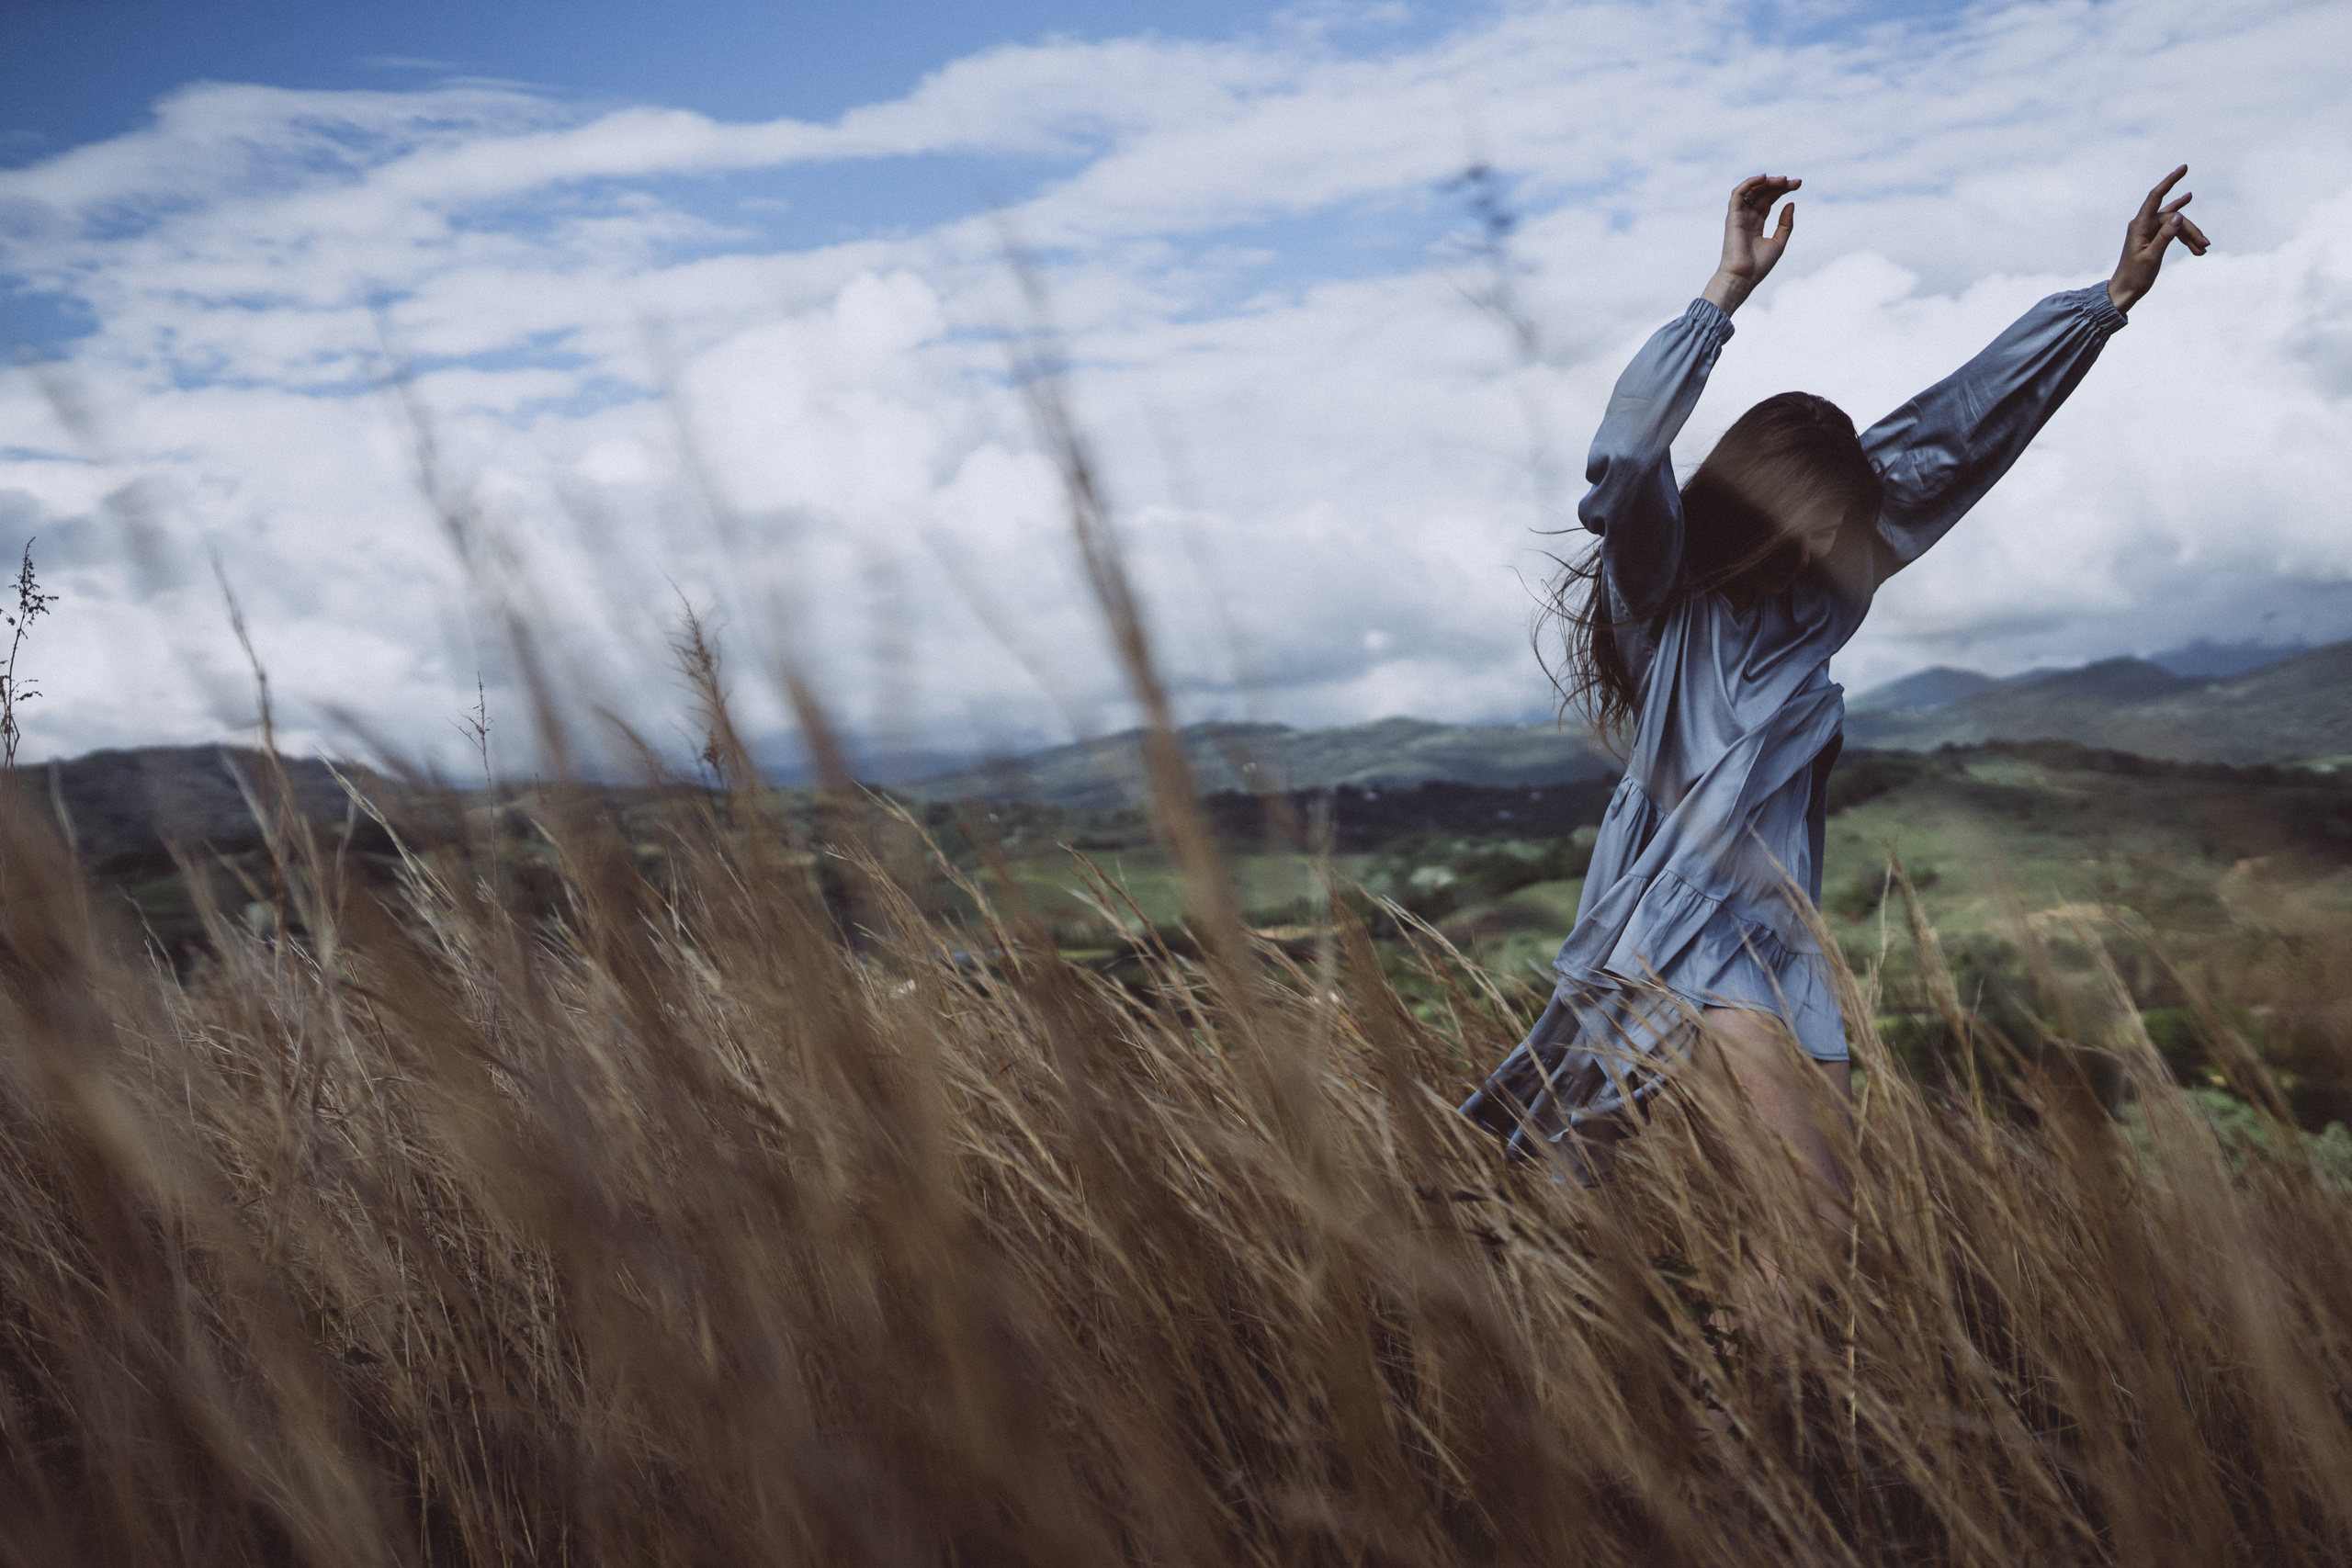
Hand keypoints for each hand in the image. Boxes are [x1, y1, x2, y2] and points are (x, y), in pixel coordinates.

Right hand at [1702, 175, 1799, 315]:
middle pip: (1763, 193)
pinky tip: (1763, 177)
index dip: (1783, 190)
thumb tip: (1790, 203)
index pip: (1769, 200)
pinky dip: (1749, 183)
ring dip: (1766, 182)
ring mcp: (1739, 216)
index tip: (1798, 184)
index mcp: (1756, 224)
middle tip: (1794, 182)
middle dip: (1779, 185)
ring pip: (1752, 191)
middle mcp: (1747, 217)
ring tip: (1783, 180)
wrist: (1743, 278)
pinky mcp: (1733, 216)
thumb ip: (1785, 224)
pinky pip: (1738, 194)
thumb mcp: (1779, 242)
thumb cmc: (1758, 266)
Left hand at [2108, 165, 2208, 313]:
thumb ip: (2165, 236)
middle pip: (2173, 218)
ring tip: (2204, 249)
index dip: (2170, 181)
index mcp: (2139, 225)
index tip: (2184, 168)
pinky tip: (2198, 236)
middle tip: (2205, 246)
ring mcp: (2149, 230)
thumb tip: (2178, 215)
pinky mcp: (2154, 238)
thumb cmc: (2134, 276)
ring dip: (2191, 236)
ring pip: (2176, 225)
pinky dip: (2186, 239)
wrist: (2125, 291)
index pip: (2155, 197)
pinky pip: (2173, 232)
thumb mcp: (2151, 257)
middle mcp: (2143, 224)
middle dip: (2191, 230)